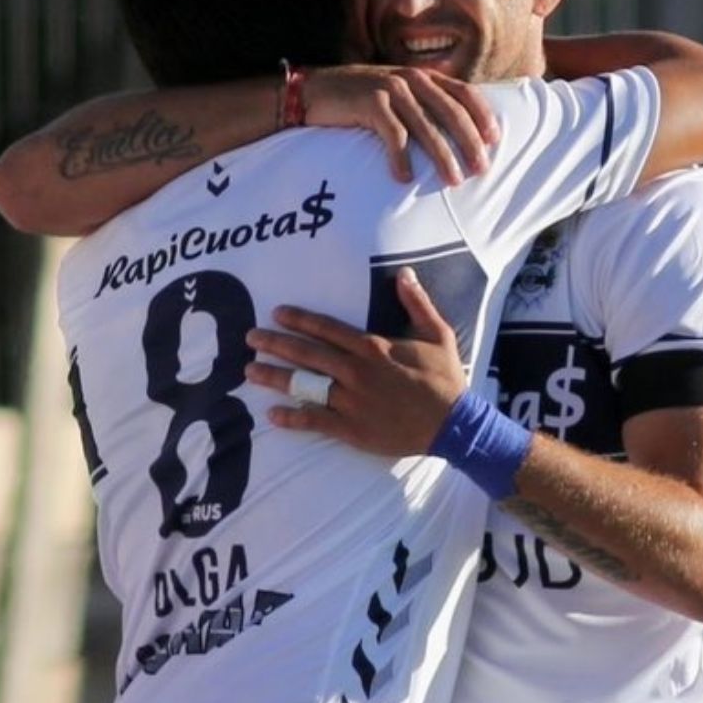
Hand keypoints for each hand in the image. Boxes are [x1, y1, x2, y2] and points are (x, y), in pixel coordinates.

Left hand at [244, 269, 468, 456]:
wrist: (453, 424)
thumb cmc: (445, 378)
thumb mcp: (438, 334)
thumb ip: (418, 303)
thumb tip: (404, 274)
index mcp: (374, 348)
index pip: (328, 329)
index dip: (300, 320)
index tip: (277, 313)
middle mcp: (356, 372)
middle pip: (307, 354)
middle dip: (275, 344)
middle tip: (250, 338)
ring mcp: (351, 401)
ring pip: (304, 385)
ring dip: (275, 377)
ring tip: (249, 371)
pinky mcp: (351, 428)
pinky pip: (314, 420)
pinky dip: (292, 418)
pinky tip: (272, 414)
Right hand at [302, 65, 498, 185]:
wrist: (313, 91)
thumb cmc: (360, 99)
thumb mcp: (397, 95)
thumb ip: (424, 105)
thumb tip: (455, 134)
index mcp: (423, 77)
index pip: (464, 92)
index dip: (482, 115)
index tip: (496, 139)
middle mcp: (411, 79)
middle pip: (451, 112)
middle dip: (469, 142)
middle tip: (482, 168)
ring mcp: (390, 89)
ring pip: (426, 126)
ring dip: (441, 156)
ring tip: (452, 180)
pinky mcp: (369, 103)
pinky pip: (392, 134)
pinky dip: (400, 158)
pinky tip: (403, 178)